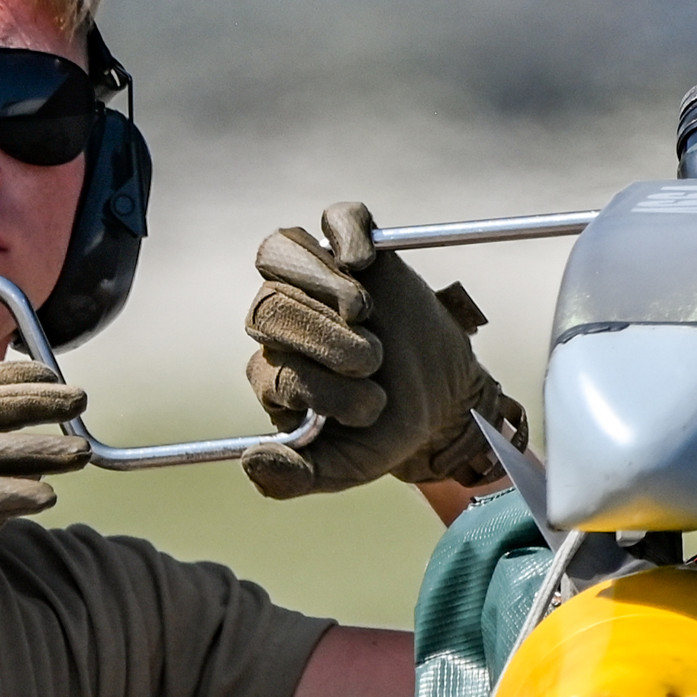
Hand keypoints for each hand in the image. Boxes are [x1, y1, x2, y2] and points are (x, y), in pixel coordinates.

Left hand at [240, 201, 525, 498]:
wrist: (445, 396)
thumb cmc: (389, 428)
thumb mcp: (349, 466)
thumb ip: (299, 476)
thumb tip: (251, 463)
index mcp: (274, 372)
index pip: (271, 367)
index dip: (318, 386)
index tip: (370, 405)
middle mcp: (281, 319)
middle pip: (267, 309)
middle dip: (324, 340)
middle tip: (372, 361)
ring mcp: (312, 277)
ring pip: (279, 254)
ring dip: (323, 285)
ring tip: (364, 313)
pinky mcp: (350, 246)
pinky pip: (333, 221)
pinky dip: (346, 233)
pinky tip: (366, 261)